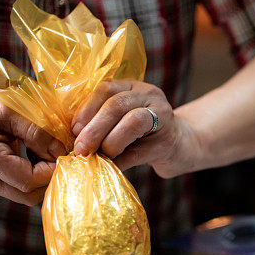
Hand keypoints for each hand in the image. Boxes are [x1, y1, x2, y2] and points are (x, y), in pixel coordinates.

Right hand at [0, 78, 65, 204]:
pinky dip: (32, 176)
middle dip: (48, 176)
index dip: (50, 170)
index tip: (61, 150)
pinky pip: (18, 188)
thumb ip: (36, 131)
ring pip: (24, 195)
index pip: (27, 181)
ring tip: (42, 151)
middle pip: (27, 195)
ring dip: (40, 177)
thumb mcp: (11, 109)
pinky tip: (32, 155)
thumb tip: (60, 152)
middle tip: (55, 151)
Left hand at [71, 80, 198, 177]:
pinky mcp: (168, 141)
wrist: (181, 146)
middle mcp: (150, 95)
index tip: (73, 130)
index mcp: (133, 87)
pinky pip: (140, 150)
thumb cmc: (144, 135)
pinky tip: (110, 168)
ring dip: (109, 141)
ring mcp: (163, 116)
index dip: (87, 109)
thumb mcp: (122, 120)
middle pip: (117, 104)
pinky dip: (121, 160)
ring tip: (97, 156)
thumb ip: (102, 123)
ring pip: (133, 121)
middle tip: (80, 148)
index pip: (107, 88)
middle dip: (94, 128)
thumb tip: (72, 142)